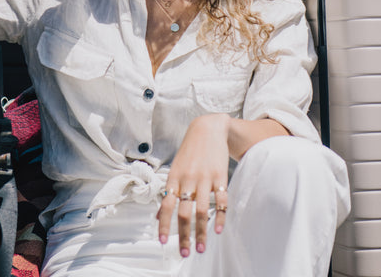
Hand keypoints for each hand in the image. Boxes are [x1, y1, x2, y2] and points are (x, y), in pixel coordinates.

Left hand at [157, 114, 229, 256]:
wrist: (209, 128)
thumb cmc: (190, 151)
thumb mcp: (176, 167)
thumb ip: (169, 190)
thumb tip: (158, 215)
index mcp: (174, 177)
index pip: (166, 205)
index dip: (164, 224)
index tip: (163, 242)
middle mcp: (188, 178)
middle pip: (184, 212)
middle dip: (184, 235)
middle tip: (184, 253)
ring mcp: (205, 177)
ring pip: (202, 209)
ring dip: (202, 231)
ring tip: (202, 248)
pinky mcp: (220, 175)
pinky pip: (221, 199)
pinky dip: (220, 216)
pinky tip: (218, 229)